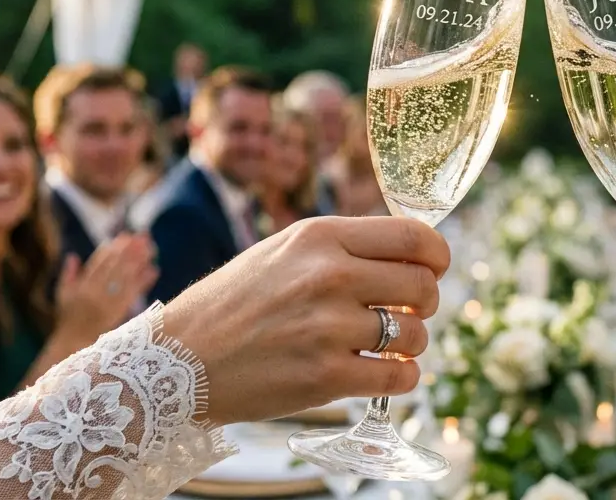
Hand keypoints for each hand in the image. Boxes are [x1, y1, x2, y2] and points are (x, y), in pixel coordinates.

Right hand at [56, 233, 157, 342]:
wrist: (73, 342)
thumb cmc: (68, 318)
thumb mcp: (62, 295)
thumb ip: (68, 275)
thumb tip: (72, 255)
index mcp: (82, 285)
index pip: (99, 262)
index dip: (114, 247)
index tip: (125, 235)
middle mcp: (94, 291)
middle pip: (115, 266)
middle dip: (130, 249)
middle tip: (144, 236)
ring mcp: (106, 301)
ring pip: (125, 277)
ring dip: (139, 261)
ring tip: (152, 248)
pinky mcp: (118, 312)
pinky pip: (132, 294)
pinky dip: (143, 282)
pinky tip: (154, 270)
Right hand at [161, 216, 449, 424]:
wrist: (178, 360)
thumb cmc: (235, 303)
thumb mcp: (284, 252)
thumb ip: (343, 249)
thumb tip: (412, 256)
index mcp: (320, 237)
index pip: (414, 237)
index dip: (437, 256)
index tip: (435, 269)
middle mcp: (328, 276)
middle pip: (423, 286)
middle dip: (426, 302)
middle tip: (407, 312)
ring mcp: (328, 327)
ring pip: (416, 335)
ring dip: (412, 344)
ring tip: (387, 346)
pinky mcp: (326, 377)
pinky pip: (399, 378)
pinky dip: (401, 378)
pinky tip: (383, 373)